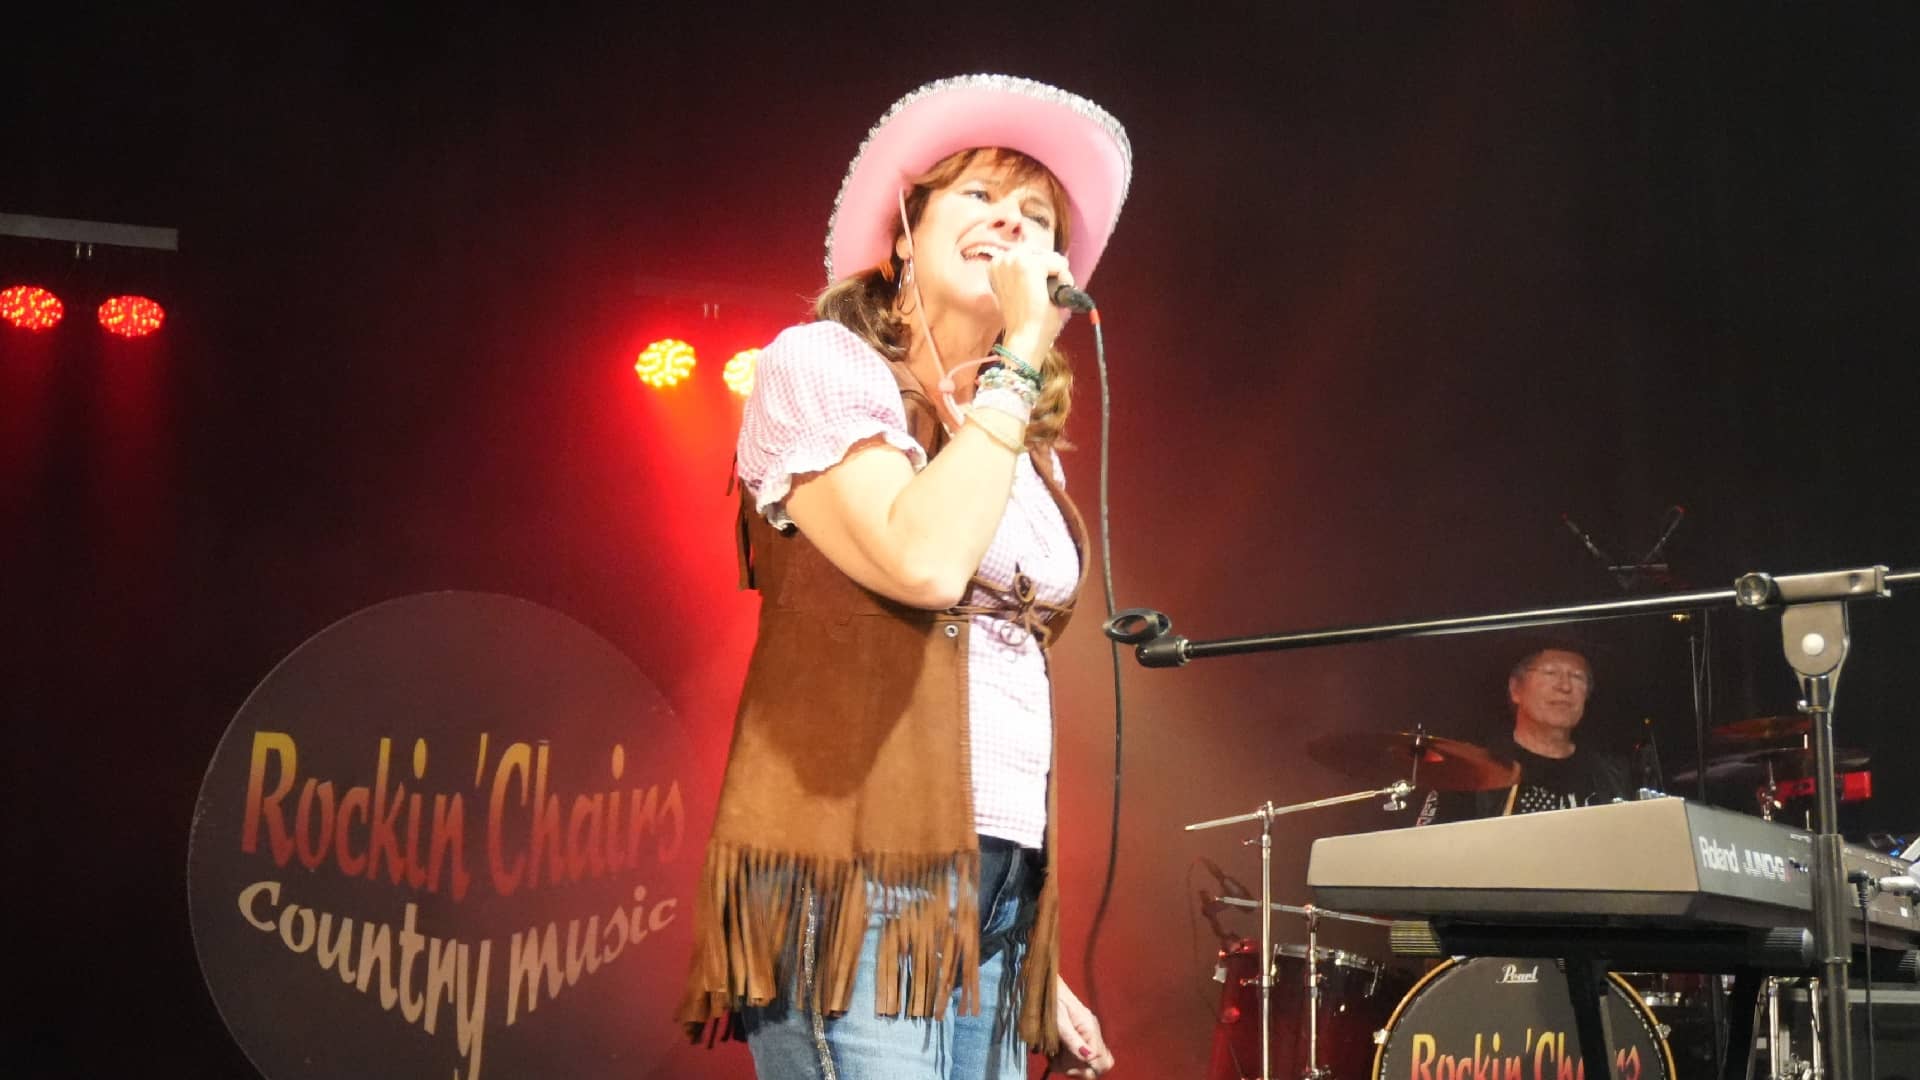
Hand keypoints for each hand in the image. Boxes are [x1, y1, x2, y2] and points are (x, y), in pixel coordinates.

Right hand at [983, 247, 1070, 364]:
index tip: (1037, 292)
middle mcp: (1002, 258)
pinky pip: (1059, 263)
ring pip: (1051, 257)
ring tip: (1049, 297)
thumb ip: (1032, 272)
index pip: (1029, 253)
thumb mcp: (1025, 290)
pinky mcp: (1029, 265)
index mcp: (997, 265)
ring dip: (1058, 276)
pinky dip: (1064, 279)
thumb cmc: (1026, 321)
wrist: (1025, 338)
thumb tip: (1056, 259)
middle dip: (1051, 271)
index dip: (1042, 271)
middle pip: (1041, 251)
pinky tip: (1054, 296)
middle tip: (1047, 296)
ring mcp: (1015, 260)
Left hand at [1048, 976, 1113, 1075]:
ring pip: (1089, 1064)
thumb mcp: (1058, 1020)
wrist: (1046, 986)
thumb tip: (1088, 1056)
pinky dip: (1070, 1060)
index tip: (1064, 1061)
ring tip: (1054, 1054)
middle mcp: (1093, 1034)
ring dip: (1071, 1065)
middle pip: (1097, 1066)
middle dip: (1077, 1068)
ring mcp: (1089, 1036)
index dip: (1082, 1067)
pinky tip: (1058, 1052)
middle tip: (1058, 1059)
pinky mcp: (1082, 1037)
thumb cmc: (1051, 1000)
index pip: (1100, 1061)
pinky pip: (1083, 1057)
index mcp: (1091, 1029)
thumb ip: (1072, 1039)